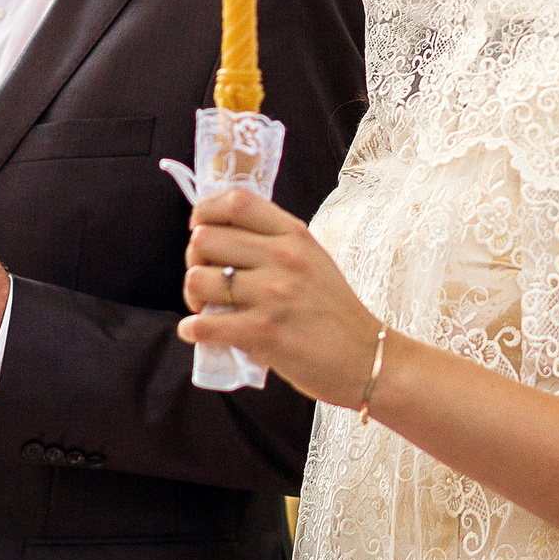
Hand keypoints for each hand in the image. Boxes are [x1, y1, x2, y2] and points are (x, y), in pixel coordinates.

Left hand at [181, 190, 382, 406]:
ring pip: (197, 279)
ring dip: (192, 297)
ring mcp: (273, 294)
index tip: (199, 228)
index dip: (205, 211)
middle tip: (205, 281)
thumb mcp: (312, 260)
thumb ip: (273, 244)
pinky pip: (204, 324)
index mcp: (294, 235)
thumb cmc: (334, 312)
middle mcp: (283, 258)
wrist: (366, 358)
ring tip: (206, 309)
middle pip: (205, 239)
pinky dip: (192, 329)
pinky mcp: (263, 332)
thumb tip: (217, 237)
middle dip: (194, 260)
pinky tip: (198, 332)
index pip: (236, 201)